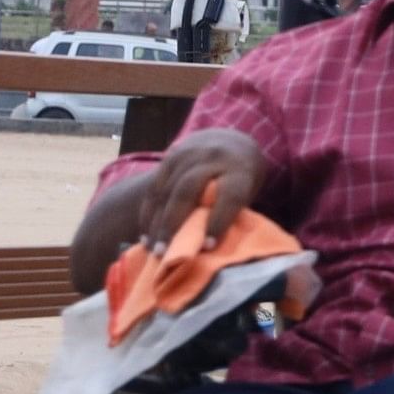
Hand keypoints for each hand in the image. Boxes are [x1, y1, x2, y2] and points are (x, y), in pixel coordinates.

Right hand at [136, 128, 264, 252]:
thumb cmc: (242, 177)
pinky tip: (146, 236)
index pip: (229, 196)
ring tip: (152, 249)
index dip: (218, 222)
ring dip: (156, 223)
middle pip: (188, 191)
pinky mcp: (168, 157)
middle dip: (174, 224)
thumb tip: (213, 247)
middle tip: (165, 253)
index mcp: (239, 170)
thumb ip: (233, 211)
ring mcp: (187, 155)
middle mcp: (212, 158)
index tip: (208, 247)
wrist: (229, 140)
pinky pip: (154, 188)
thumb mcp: (247, 191)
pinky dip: (149, 214)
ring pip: (166, 191)